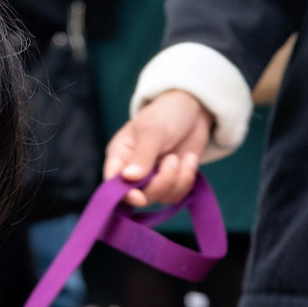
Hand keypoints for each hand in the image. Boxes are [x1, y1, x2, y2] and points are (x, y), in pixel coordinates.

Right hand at [105, 90, 212, 207]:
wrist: (194, 108)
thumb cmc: (166, 113)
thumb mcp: (153, 129)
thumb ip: (142, 155)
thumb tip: (129, 178)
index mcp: (119, 156)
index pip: (113, 183)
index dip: (124, 194)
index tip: (140, 197)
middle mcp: (132, 172)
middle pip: (139, 196)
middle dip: (160, 184)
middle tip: (173, 160)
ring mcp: (152, 179)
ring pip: (160, 198)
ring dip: (177, 181)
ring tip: (183, 157)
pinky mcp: (170, 182)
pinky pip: (176, 195)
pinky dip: (186, 180)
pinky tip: (189, 159)